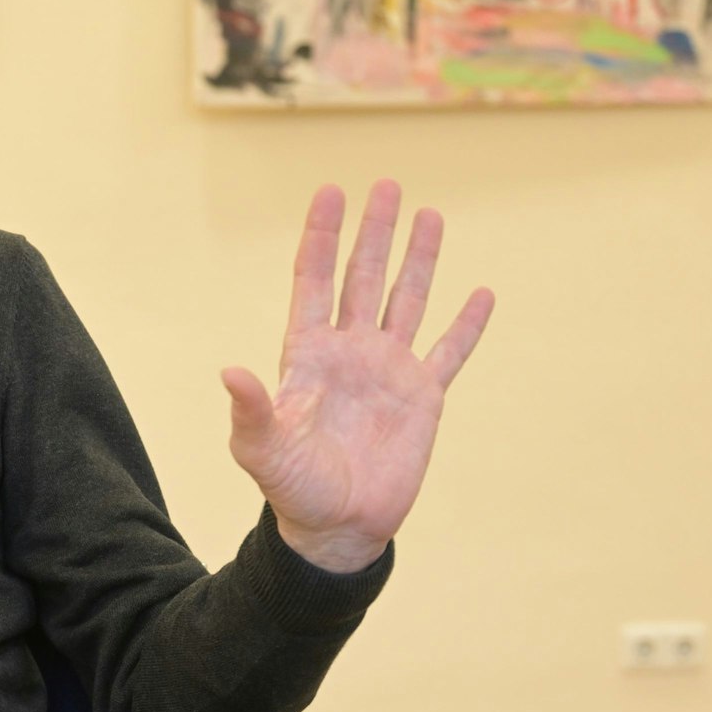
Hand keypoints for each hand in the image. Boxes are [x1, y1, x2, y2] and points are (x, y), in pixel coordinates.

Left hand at [222, 181, 493, 573]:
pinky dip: (466, 324)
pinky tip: (481, 292)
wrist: (338, 527)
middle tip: (386, 184)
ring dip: (418, 260)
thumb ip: (251, 410)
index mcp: (308, 354)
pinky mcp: (424, 399)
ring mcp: (389, 371)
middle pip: (363, 277)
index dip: (321, 237)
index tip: (330, 191)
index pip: (314, 280)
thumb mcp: (262, 449)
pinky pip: (450, 352)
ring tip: (430, 215)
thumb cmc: (293, 489)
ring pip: (407, 301)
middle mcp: (350, 351)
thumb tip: (229, 372)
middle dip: (374, 232)